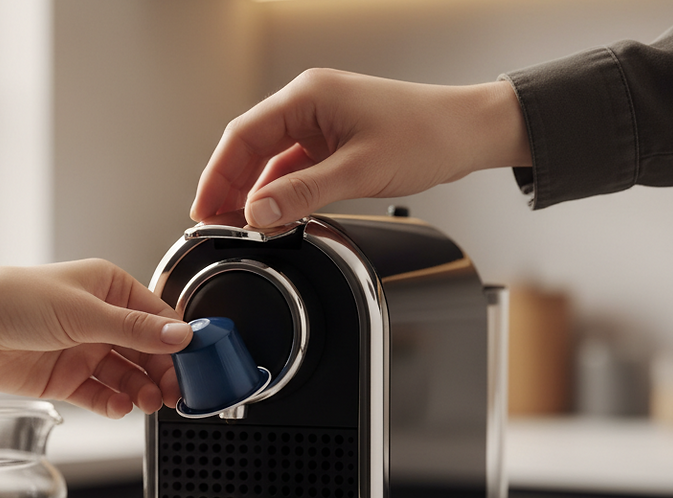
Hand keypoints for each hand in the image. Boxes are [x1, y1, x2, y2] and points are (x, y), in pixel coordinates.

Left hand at [0, 259, 191, 417]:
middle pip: (145, 351)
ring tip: (148, 402)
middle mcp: (99, 320)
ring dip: (140, 390)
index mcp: (109, 289)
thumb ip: (134, 330)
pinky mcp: (66, 378)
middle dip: (162, 373)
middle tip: (175, 393)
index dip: (177, 343)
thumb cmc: (13, 299)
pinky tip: (119, 407)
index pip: (157, 318)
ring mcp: (83, 350)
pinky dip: (113, 403)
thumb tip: (180, 336)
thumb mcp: (83, 312)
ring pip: (126, 376)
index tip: (195, 364)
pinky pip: (100, 394)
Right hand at [190, 68, 530, 227]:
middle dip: (229, 187)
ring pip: (270, 161)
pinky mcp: (333, 143)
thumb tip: (256, 212)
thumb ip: (302, 193)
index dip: (216, 175)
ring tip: (240, 226)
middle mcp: (309, 105)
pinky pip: (293, 168)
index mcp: (308, 97)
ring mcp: (321, 124)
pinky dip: (280, 192)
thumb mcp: (358, 171)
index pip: (242, 136)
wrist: (468, 134)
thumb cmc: (426, 134)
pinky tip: (275, 215)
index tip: (203, 209)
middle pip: (250, 148)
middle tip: (215, 224)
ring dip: (254, 193)